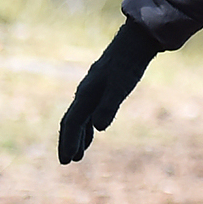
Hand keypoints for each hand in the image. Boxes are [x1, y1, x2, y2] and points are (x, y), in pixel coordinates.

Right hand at [57, 23, 160, 163]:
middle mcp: (85, 92)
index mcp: (86, 94)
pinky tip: (93, 129)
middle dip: (68, 141)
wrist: (136, 42)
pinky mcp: (102, 87)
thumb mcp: (120, 87)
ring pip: (80, 116)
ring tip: (79, 154)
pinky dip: (88, 124)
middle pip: (72, 121)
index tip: (66, 160)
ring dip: (78, 135)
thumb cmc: (128, 65)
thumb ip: (108, 107)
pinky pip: (89, 110)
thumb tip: (97, 127)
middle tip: (66, 161)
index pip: (72, 123)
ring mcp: (93, 89)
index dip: (68, 142)